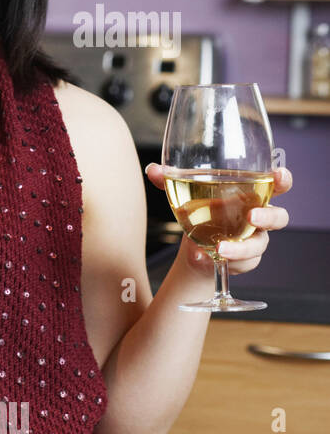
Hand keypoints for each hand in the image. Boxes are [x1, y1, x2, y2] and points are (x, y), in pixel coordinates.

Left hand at [145, 163, 292, 274]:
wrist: (194, 247)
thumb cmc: (199, 213)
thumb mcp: (185, 195)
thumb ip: (170, 181)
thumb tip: (153, 170)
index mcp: (250, 195)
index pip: (276, 185)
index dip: (282, 180)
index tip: (278, 175)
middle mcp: (257, 218)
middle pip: (279, 217)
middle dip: (269, 217)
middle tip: (252, 217)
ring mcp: (254, 241)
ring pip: (259, 245)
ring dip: (242, 248)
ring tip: (219, 248)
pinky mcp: (245, 261)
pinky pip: (243, 264)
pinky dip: (226, 263)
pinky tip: (207, 259)